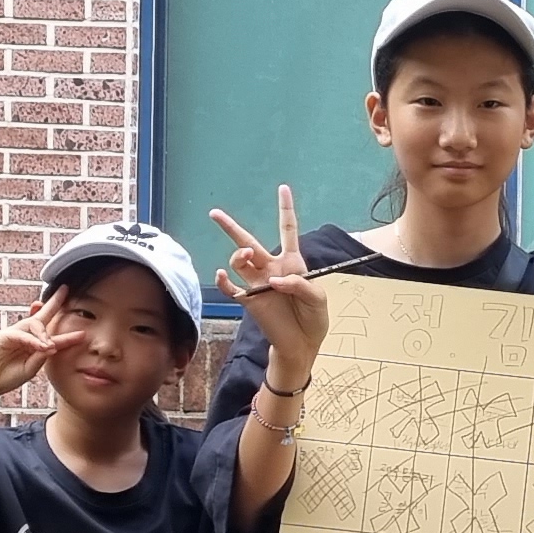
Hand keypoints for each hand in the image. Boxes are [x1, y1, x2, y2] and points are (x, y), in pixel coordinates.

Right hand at [0, 296, 68, 398]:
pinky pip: (21, 335)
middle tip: (65, 290)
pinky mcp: (3, 336)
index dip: (67, 335)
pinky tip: (42, 346)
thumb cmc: (5, 376)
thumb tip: (53, 346)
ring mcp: (13, 333)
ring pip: (33, 324)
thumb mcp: (31, 367)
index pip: (51, 335)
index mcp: (31, 344)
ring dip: (44, 334)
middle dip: (54, 303)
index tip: (82, 333)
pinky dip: (32, 340)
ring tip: (50, 345)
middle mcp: (24, 335)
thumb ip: (42, 356)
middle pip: (41, 316)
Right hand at [211, 186, 328, 379]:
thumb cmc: (313, 318)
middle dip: (231, 227)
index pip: (287, 230)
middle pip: (249, 242)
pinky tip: (221, 275)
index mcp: (292, 262)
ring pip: (239, 262)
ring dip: (238, 256)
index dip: (285, 209)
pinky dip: (223, 281)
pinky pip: (231, 288)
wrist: (302, 344)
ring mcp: (258, 284)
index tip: (283, 188)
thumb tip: (275, 281)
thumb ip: (301, 285)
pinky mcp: (250, 301)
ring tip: (244, 255)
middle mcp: (271, 268)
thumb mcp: (318, 299)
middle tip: (215, 213)